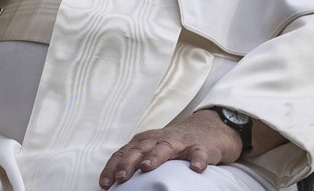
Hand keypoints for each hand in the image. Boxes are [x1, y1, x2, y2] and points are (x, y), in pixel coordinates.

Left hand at [99, 110, 240, 188]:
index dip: (113, 167)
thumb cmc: (172, 144)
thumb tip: (113, 182)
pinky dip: (197, 160)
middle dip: (129, 162)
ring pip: (165, 148)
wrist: (207, 129)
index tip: (105, 184)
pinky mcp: (200, 147)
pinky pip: (198, 153)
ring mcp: (180, 142)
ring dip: (155, 156)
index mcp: (144, 141)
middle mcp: (159, 139)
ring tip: (147, 167)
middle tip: (121, 177)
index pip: (124, 152)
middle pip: (141, 149)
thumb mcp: (150, 148)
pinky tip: (196, 168)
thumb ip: (133, 160)